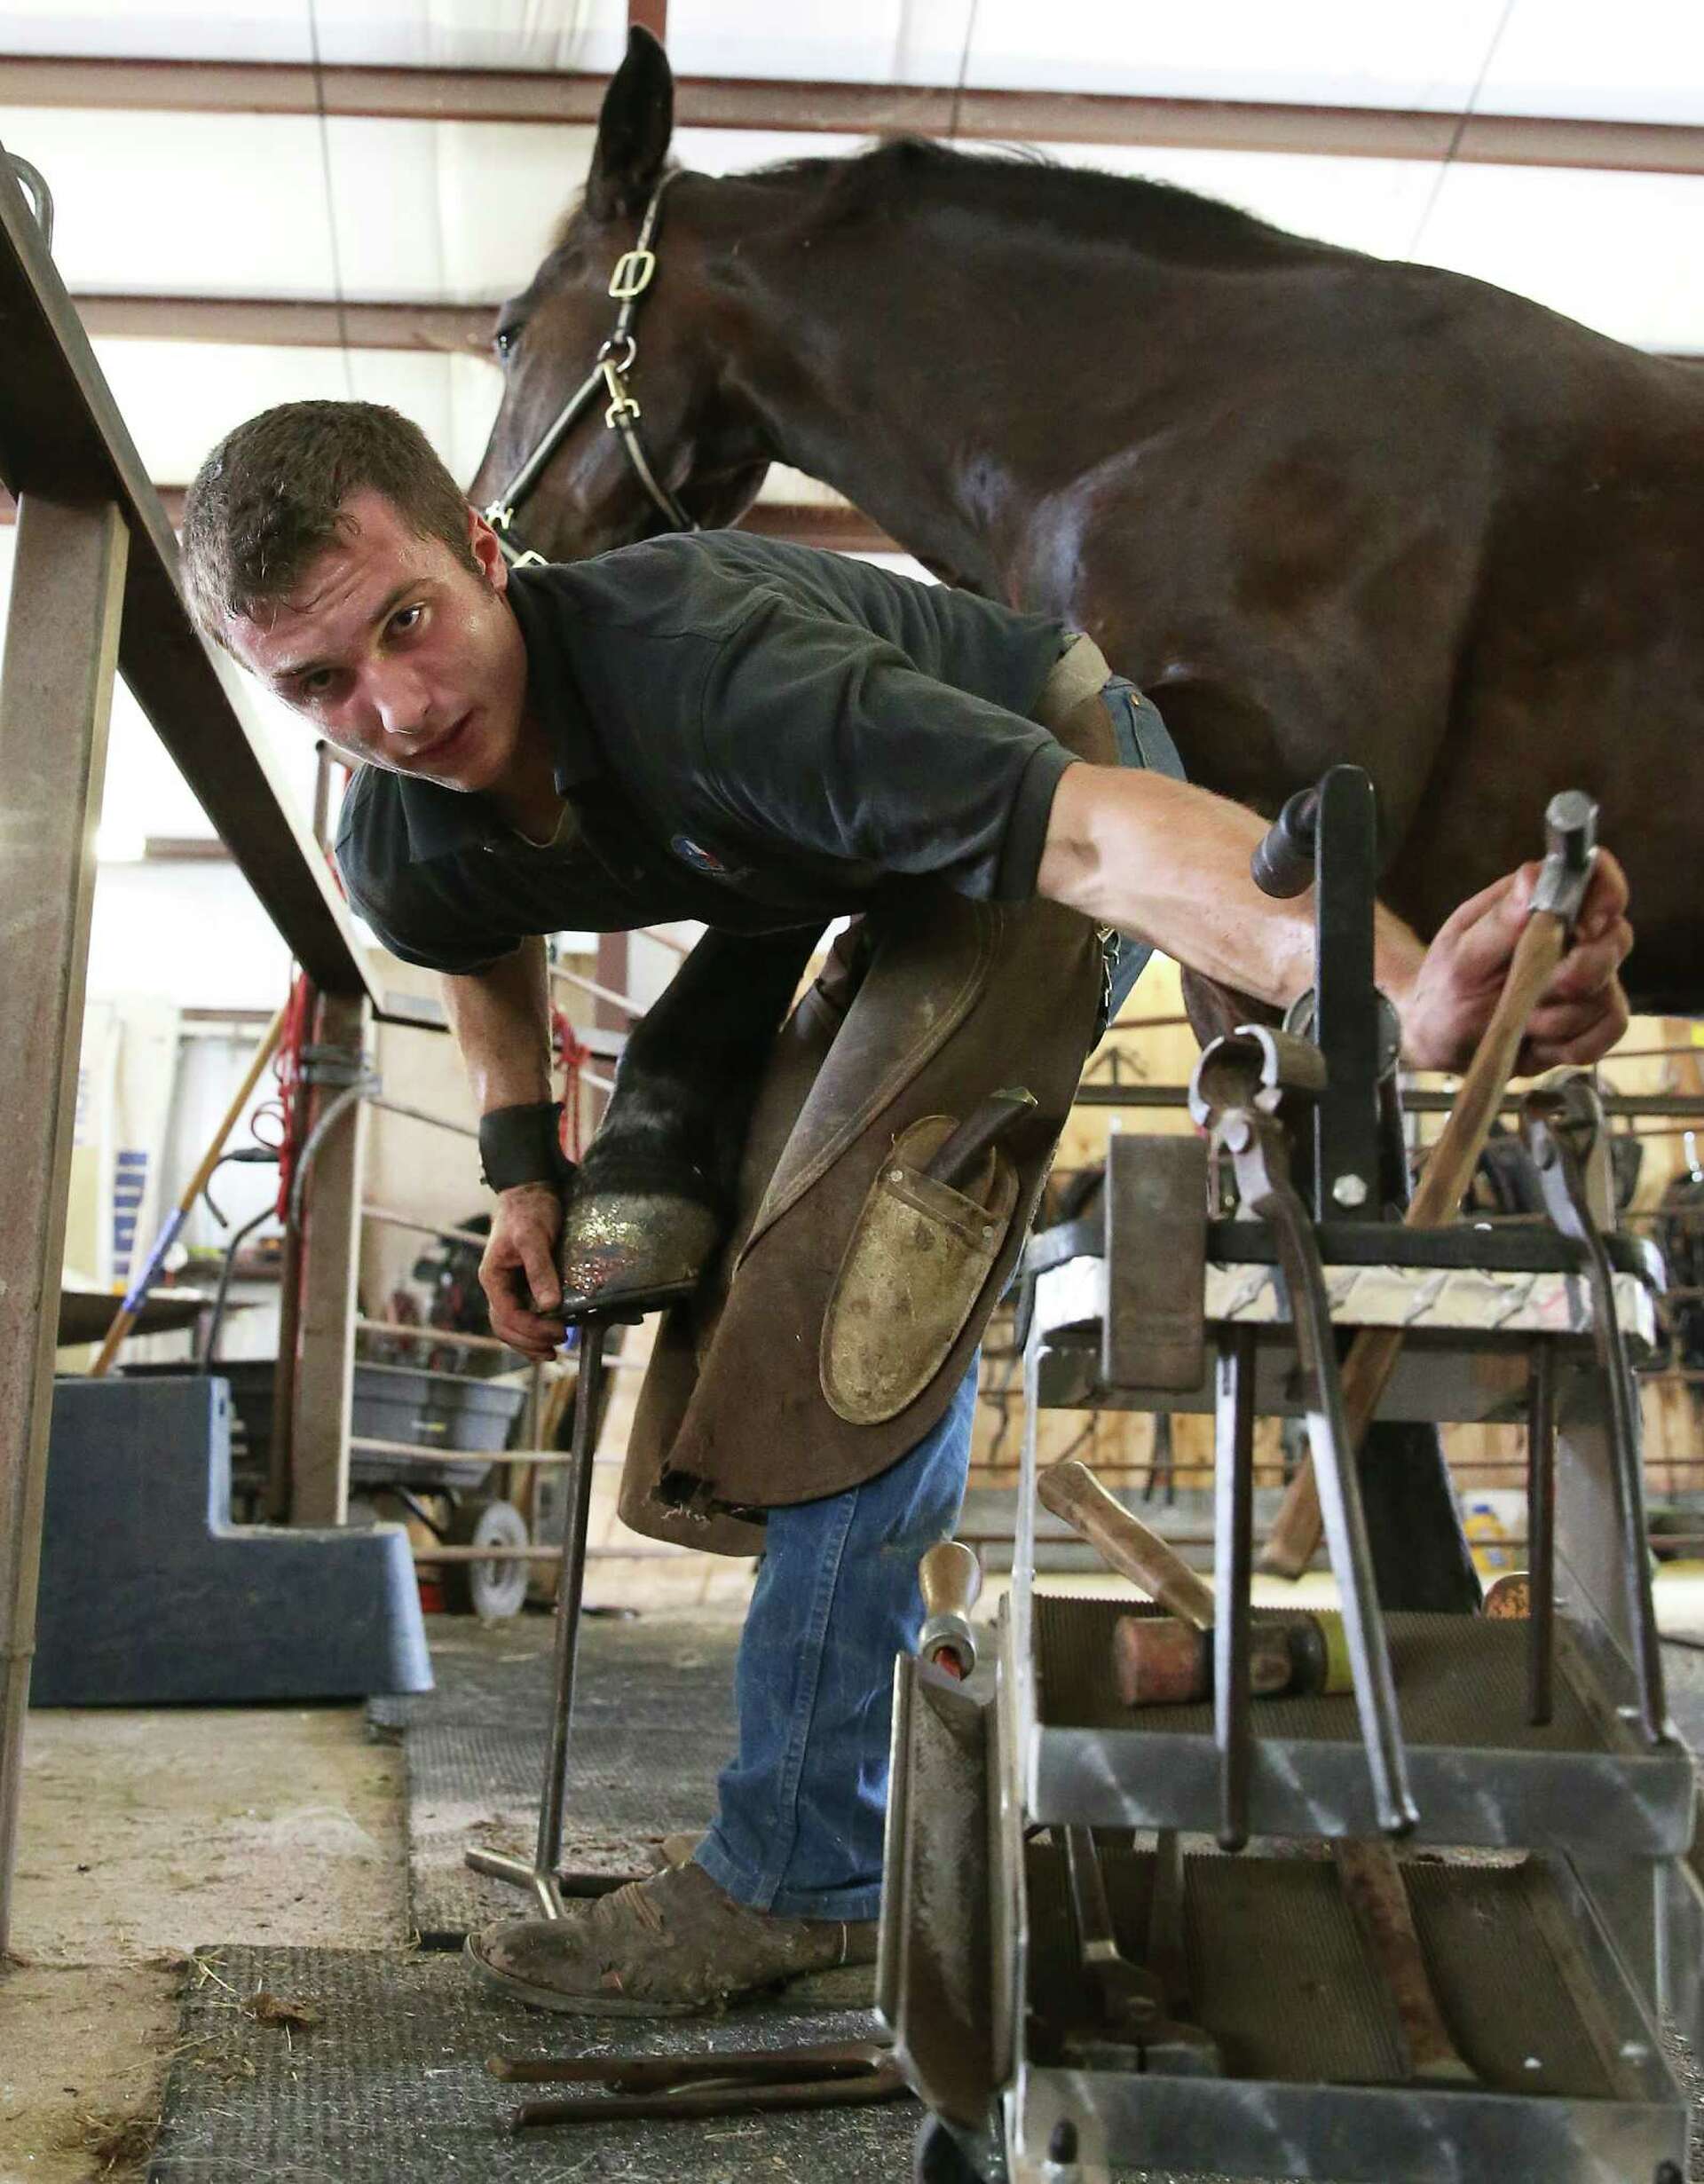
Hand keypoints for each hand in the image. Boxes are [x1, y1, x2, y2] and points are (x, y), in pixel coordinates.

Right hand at [480, 1182, 566, 1360]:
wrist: (530, 1192)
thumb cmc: (529, 1211)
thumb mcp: (534, 1238)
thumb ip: (540, 1270)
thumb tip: (549, 1305)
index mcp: (493, 1277)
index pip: (507, 1315)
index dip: (532, 1329)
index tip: (558, 1331)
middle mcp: (497, 1286)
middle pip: (505, 1326)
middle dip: (530, 1340)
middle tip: (558, 1344)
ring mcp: (508, 1287)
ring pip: (511, 1325)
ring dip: (529, 1342)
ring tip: (552, 1351)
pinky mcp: (522, 1284)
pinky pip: (521, 1315)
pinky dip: (533, 1331)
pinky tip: (548, 1337)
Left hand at [1402, 849, 1631, 1074]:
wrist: (1442, 1043)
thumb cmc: (1444, 990)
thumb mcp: (1460, 958)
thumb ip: (1498, 923)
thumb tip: (1531, 881)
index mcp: (1537, 903)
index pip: (1592, 876)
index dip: (1605, 894)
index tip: (1586, 927)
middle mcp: (1570, 934)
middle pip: (1617, 936)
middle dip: (1587, 969)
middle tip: (1552, 986)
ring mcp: (1587, 977)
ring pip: (1610, 991)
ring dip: (1563, 1017)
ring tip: (1522, 1021)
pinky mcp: (1592, 1017)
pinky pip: (1611, 1027)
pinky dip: (1574, 1044)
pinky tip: (1539, 1044)